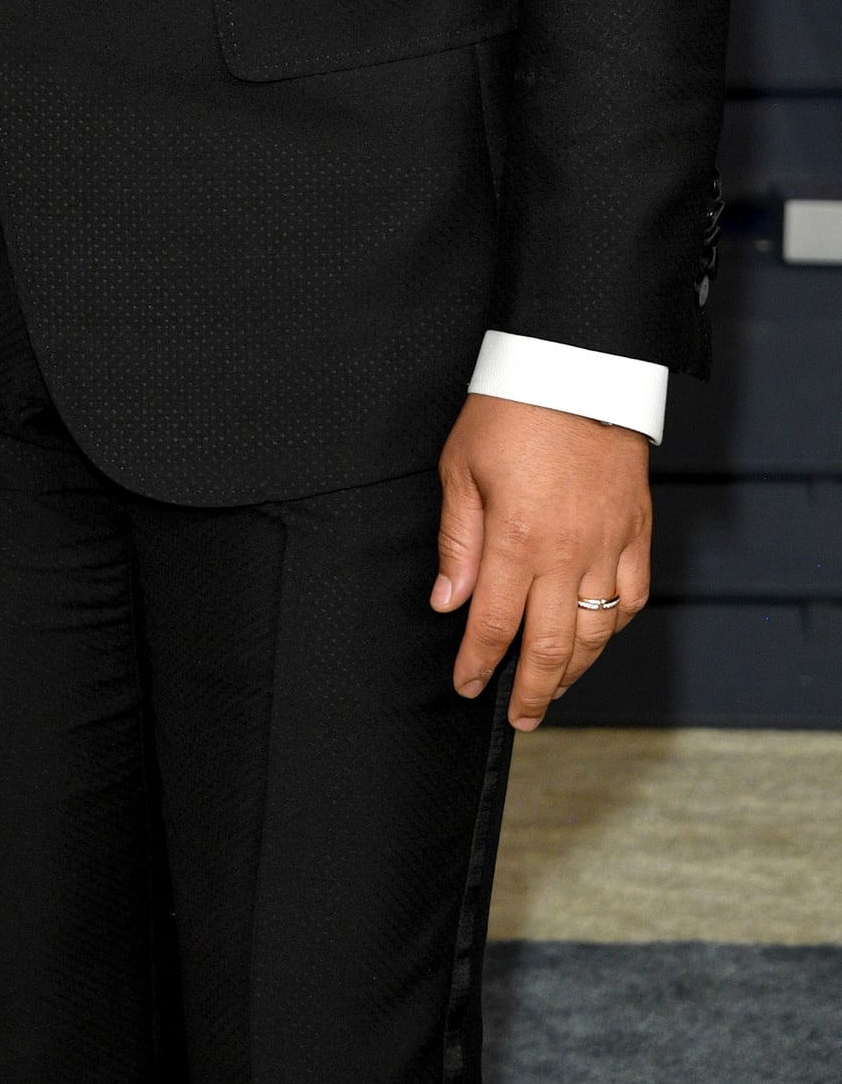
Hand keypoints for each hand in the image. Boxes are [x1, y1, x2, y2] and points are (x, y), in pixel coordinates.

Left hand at [433, 393, 650, 729]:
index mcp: (515, 539)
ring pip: (597, 631)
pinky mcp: (637, 531)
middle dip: (531, 690)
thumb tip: (446, 602)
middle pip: (552, 646)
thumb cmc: (510, 410)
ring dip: (575, 669)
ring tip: (553, 687)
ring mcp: (608, 544)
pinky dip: (615, 625)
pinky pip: (633, 597)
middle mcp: (566, 552)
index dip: (479, 664)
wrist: (576, 366)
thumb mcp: (461, 467)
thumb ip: (457, 541)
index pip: (494, 625)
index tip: (467, 686)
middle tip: (518, 717)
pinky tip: (597, 635)